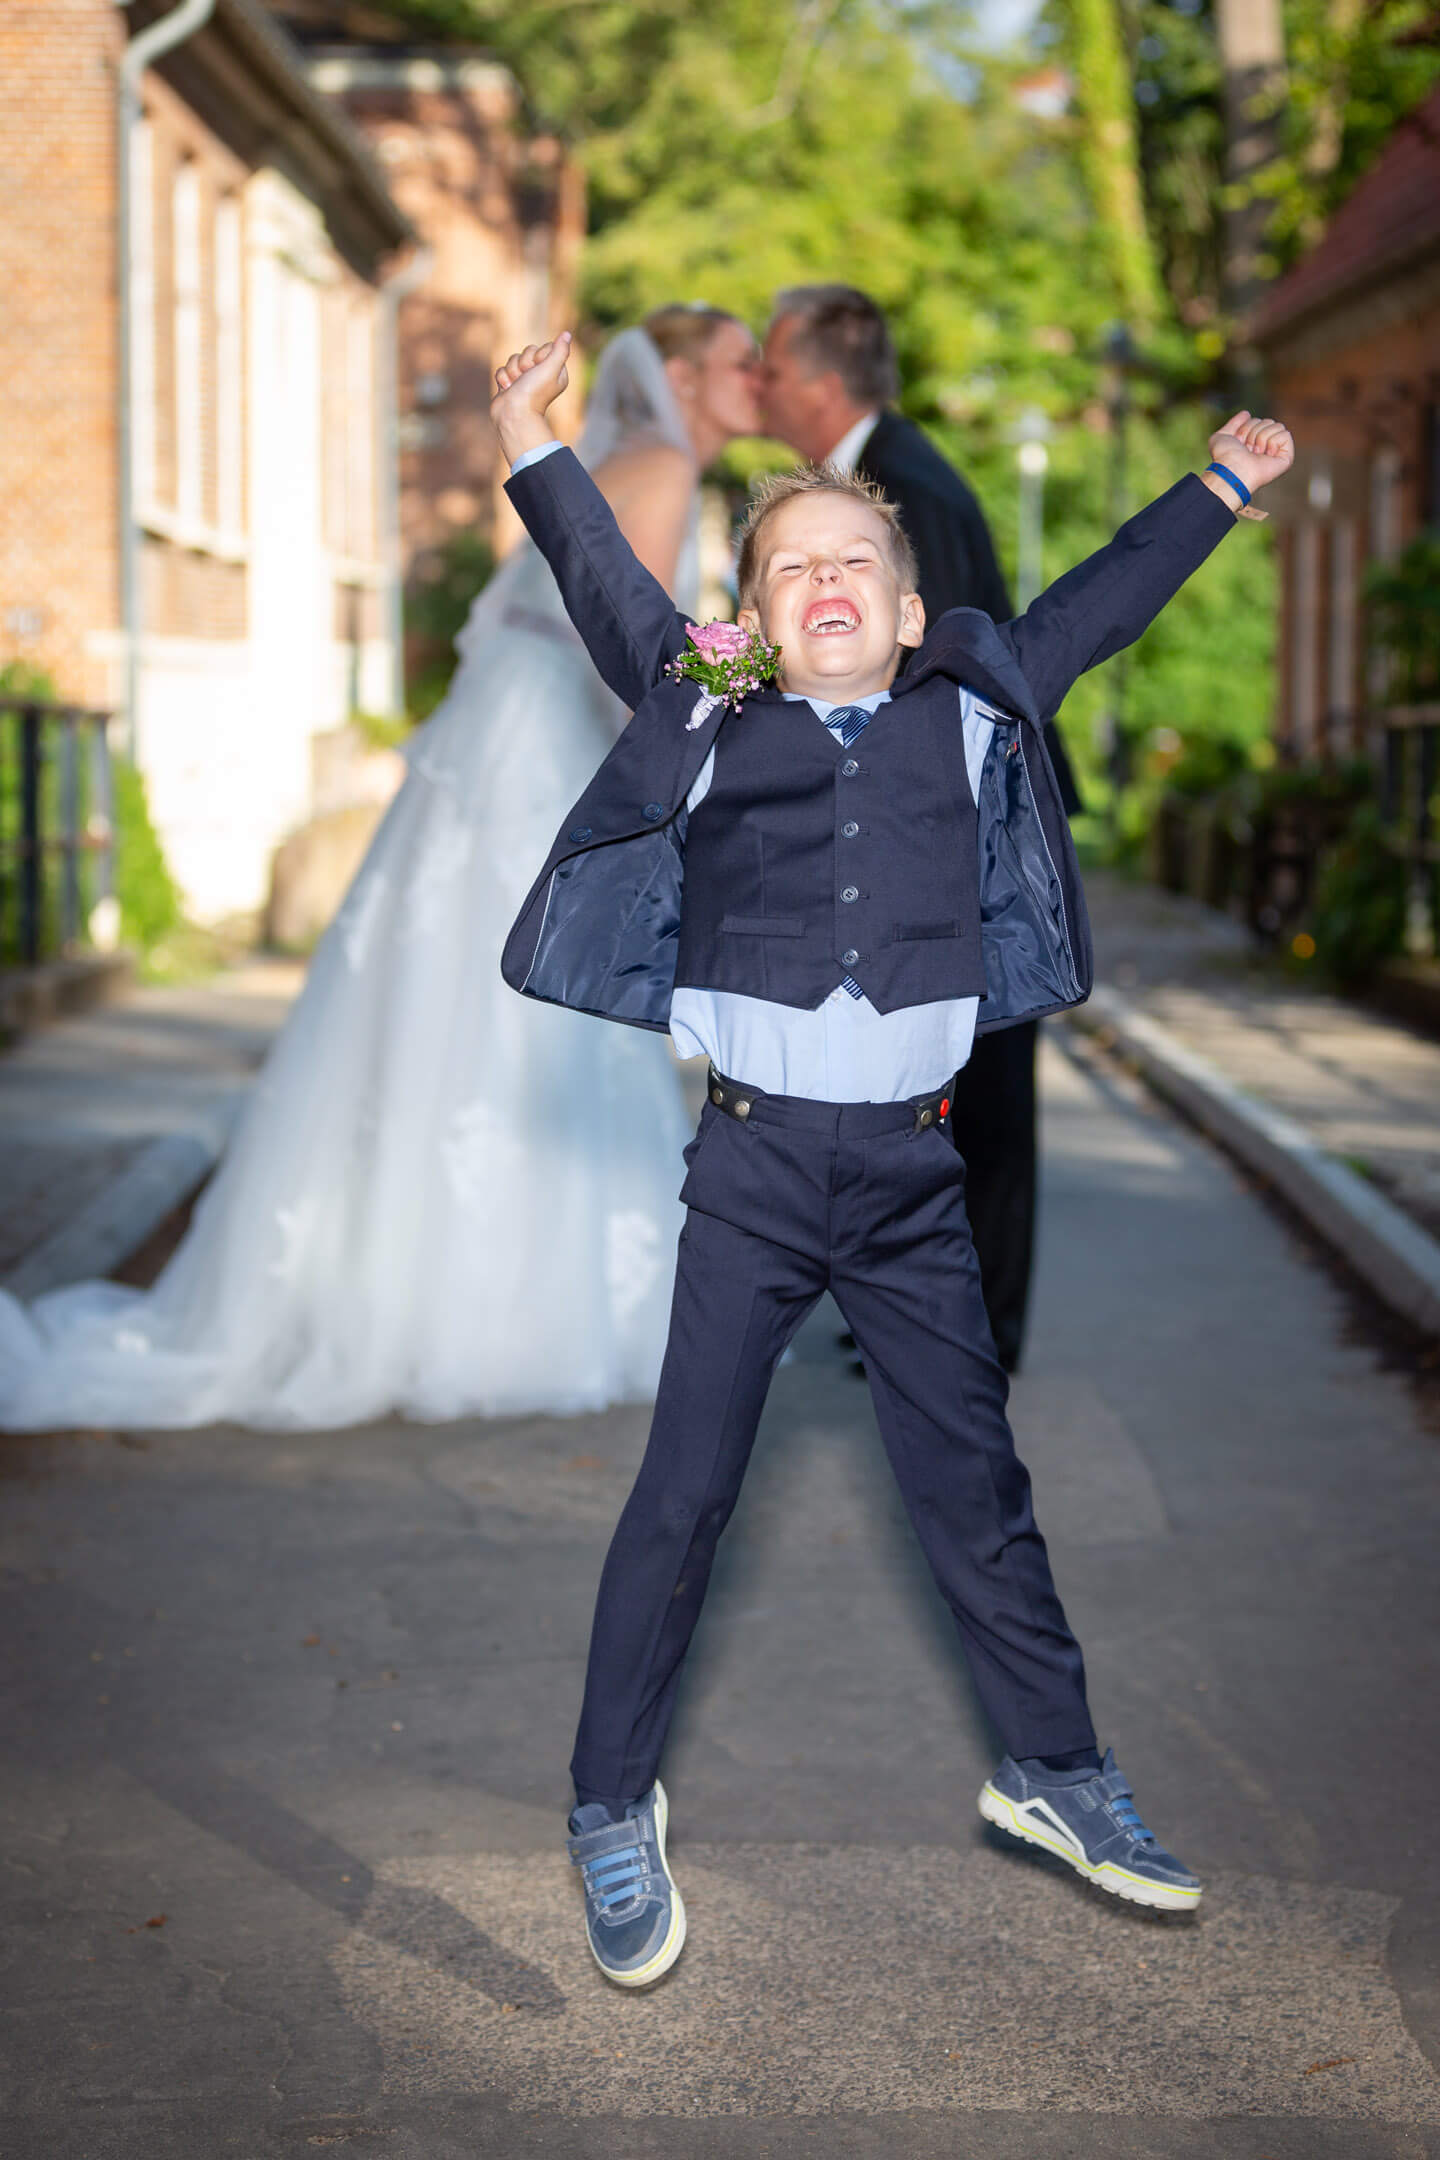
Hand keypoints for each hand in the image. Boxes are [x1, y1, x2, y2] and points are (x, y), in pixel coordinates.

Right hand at [490, 332, 572, 465]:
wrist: (513, 415)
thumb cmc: (534, 393)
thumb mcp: (551, 369)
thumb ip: (560, 350)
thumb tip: (566, 334)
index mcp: (555, 372)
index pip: (545, 347)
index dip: (538, 355)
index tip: (539, 367)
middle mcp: (540, 375)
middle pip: (528, 351)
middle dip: (524, 363)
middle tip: (526, 378)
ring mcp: (524, 380)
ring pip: (513, 359)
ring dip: (512, 371)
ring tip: (515, 386)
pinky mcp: (509, 384)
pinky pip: (502, 369)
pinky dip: (503, 378)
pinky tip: (507, 389)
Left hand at [1204, 410, 1294, 509]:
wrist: (1232, 468)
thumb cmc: (1224, 457)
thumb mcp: (1221, 435)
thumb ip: (1233, 423)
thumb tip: (1247, 413)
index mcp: (1252, 443)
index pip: (1257, 420)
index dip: (1245, 428)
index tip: (1238, 442)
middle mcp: (1265, 448)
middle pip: (1268, 421)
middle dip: (1254, 432)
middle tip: (1247, 449)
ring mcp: (1276, 453)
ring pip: (1278, 426)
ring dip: (1262, 437)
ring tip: (1255, 453)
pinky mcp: (1286, 458)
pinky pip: (1285, 434)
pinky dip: (1273, 442)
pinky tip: (1267, 454)